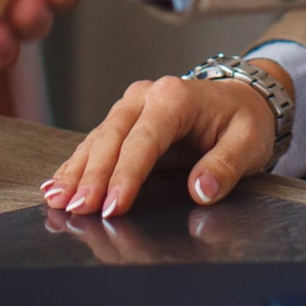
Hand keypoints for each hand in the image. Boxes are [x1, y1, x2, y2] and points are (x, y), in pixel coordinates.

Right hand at [40, 61, 288, 218]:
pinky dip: (76, 164)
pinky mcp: (125, 121)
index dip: (126, 174)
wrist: (242, 101)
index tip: (112, 206)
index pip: (144, 139)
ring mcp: (131, 106)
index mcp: (175, 97)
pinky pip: (96, 142)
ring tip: (56, 200)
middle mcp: (147, 96)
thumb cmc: (244, 121)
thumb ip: (226, 166)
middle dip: (92, 175)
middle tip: (77, 209)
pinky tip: (56, 184)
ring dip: (76, 171)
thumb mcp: (249, 143)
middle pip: (112, 137)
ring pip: (97, 139)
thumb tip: (202, 190)